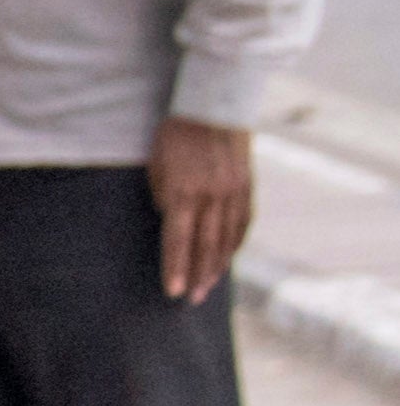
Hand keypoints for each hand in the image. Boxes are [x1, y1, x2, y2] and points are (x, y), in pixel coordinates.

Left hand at [156, 115, 254, 305]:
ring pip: (228, 238)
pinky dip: (235, 243)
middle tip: (191, 300)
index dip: (176, 268)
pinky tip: (227, 258)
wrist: (213, 105)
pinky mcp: (247, 185)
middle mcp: (213, 195)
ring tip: (208, 287)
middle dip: (198, 275)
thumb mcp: (157, 169)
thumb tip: (174, 228)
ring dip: (217, 265)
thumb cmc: (173, 138)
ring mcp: (234, 191)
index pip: (178, 241)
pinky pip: (243, 222)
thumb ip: (166, 200)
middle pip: (206, 246)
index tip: (172, 292)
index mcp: (184, 192)